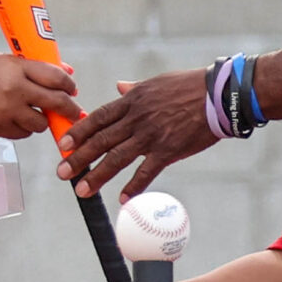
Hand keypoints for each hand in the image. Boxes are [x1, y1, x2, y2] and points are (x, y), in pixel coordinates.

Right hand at [0, 53, 78, 139]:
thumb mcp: (2, 61)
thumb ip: (33, 67)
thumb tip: (66, 71)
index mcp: (15, 67)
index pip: (55, 77)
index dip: (69, 85)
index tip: (72, 89)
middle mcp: (14, 89)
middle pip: (56, 102)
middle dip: (69, 109)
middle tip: (74, 111)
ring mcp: (6, 111)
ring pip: (41, 122)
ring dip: (43, 119)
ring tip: (36, 112)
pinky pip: (24, 133)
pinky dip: (25, 128)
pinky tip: (17, 119)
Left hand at [58, 71, 218, 200]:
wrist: (219, 95)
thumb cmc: (190, 86)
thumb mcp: (156, 82)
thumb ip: (134, 89)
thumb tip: (118, 87)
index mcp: (133, 100)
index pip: (98, 117)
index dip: (78, 132)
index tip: (63, 145)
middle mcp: (137, 118)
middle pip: (101, 140)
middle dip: (79, 157)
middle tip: (62, 172)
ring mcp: (152, 135)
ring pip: (117, 157)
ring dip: (97, 175)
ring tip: (81, 189)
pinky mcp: (169, 150)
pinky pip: (147, 171)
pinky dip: (133, 186)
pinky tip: (122, 198)